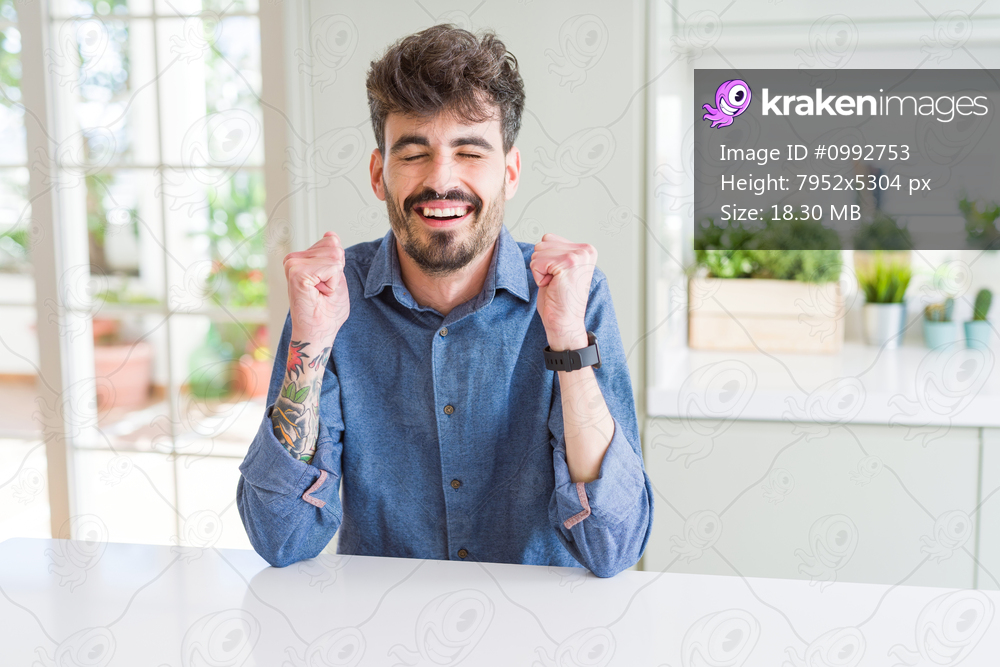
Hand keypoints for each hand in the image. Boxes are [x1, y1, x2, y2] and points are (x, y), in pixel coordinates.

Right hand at [283, 231, 350, 343]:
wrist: (317, 333)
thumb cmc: (326, 312)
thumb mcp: (336, 278)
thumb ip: (334, 256)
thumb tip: (330, 235)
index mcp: (302, 259)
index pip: (332, 243)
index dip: (337, 268)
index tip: (325, 286)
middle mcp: (294, 259)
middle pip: (334, 247)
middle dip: (336, 272)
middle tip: (323, 292)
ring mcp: (293, 264)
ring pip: (334, 256)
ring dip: (334, 279)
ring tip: (321, 293)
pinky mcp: (296, 272)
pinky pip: (332, 266)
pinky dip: (332, 283)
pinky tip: (319, 293)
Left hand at [530, 233, 595, 350]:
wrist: (565, 322)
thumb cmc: (560, 299)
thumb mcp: (561, 268)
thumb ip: (558, 251)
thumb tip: (545, 239)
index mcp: (586, 249)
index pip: (549, 239)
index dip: (546, 260)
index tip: (559, 276)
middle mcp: (585, 250)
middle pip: (542, 244)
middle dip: (542, 264)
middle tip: (556, 282)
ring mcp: (577, 256)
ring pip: (538, 252)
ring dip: (540, 271)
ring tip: (554, 284)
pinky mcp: (567, 264)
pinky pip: (536, 263)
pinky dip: (538, 277)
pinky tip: (552, 286)